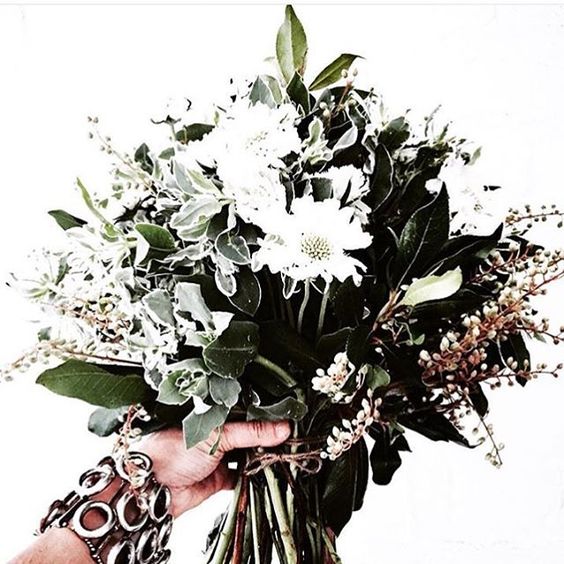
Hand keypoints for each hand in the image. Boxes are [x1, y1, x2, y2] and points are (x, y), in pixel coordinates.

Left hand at [140, 420, 290, 516]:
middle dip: (268, 437)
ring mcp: (219, 456)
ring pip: (249, 455)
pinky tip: (268, 473)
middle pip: (250, 433)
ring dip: (263, 457)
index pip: (247, 410)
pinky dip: (255, 477)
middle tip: (293, 437)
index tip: (290, 415)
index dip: (268, 413)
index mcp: (214, 413)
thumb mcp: (217, 435)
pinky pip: (243, 477)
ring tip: (285, 454)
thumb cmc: (172, 450)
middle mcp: (218, 433)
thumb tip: (283, 428)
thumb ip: (252, 432)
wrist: (152, 489)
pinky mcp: (220, 479)